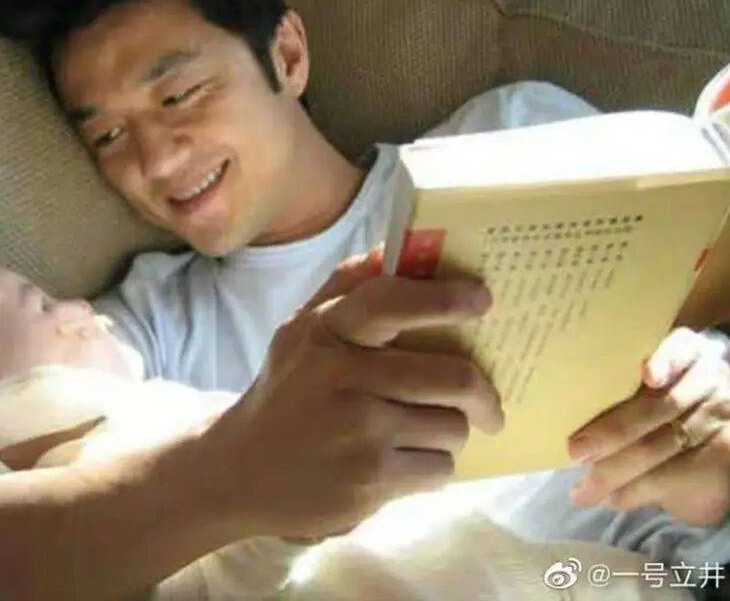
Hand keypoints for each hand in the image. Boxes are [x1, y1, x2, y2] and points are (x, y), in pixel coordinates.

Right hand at [204, 248, 502, 539]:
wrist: (241, 472)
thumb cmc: (286, 393)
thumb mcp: (301, 332)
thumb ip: (345, 288)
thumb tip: (393, 250)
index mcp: (327, 331)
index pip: (391, 301)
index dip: (443, 298)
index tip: (481, 299)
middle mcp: (342, 377)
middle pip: (452, 377)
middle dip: (482, 394)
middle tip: (488, 406)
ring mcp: (359, 431)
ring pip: (452, 427)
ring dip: (449, 433)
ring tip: (421, 434)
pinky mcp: (370, 479)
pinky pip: (438, 469)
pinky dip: (429, 467)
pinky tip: (399, 463)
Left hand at [567, 327, 729, 526]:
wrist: (706, 430)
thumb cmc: (650, 396)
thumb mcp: (638, 380)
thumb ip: (615, 381)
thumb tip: (557, 401)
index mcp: (685, 352)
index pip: (681, 347)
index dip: (666, 359)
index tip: (648, 374)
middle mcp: (707, 379)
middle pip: (661, 406)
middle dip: (615, 431)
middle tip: (575, 451)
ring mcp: (719, 415)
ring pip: (664, 446)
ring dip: (617, 472)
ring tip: (583, 490)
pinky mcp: (726, 452)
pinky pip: (677, 476)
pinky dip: (639, 490)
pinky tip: (613, 499)